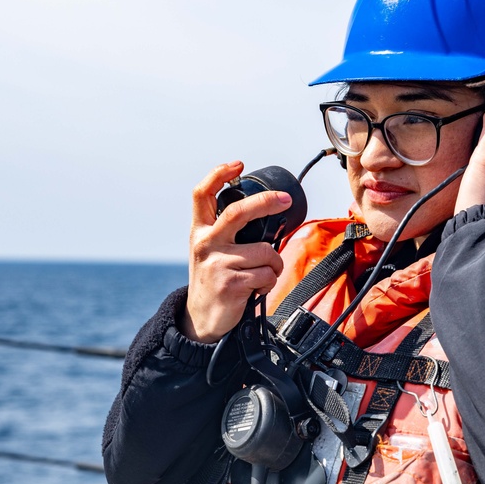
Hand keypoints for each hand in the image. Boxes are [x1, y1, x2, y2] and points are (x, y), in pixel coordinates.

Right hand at [181, 161, 290, 342]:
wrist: (202, 319)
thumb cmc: (213, 280)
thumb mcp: (210, 251)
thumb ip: (225, 231)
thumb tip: (263, 210)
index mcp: (200, 231)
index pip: (201, 194)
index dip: (219, 174)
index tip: (238, 164)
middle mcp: (205, 243)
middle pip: (237, 211)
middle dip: (266, 202)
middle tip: (285, 200)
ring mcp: (217, 263)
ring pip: (265, 251)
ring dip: (273, 264)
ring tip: (262, 274)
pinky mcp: (230, 283)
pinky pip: (266, 274)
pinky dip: (269, 282)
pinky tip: (256, 289)